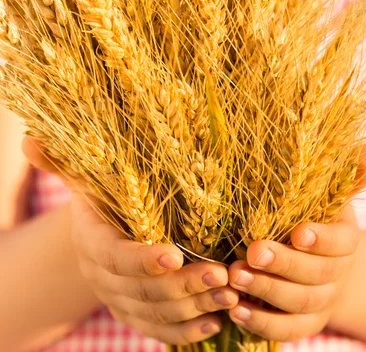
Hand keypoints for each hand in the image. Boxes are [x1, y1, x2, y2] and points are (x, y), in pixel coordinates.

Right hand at [22, 136, 238, 344]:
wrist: (101, 230)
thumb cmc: (103, 195)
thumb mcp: (87, 176)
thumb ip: (64, 162)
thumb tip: (30, 139)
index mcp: (92, 241)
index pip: (115, 256)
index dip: (141, 259)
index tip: (174, 254)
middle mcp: (102, 277)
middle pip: (142, 290)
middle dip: (183, 284)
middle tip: (220, 274)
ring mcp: (119, 300)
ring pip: (156, 312)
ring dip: (194, 306)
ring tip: (229, 294)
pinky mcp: (136, 314)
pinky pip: (159, 331)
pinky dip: (186, 333)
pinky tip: (215, 322)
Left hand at [228, 143, 365, 342]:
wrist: (322, 261)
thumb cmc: (319, 215)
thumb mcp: (333, 193)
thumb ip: (351, 173)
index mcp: (344, 240)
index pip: (340, 243)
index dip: (322, 240)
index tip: (298, 232)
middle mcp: (335, 274)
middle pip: (315, 276)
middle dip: (283, 265)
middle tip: (252, 252)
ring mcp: (320, 301)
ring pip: (298, 303)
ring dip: (266, 291)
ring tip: (235, 276)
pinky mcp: (301, 321)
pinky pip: (286, 329)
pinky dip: (262, 323)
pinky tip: (236, 309)